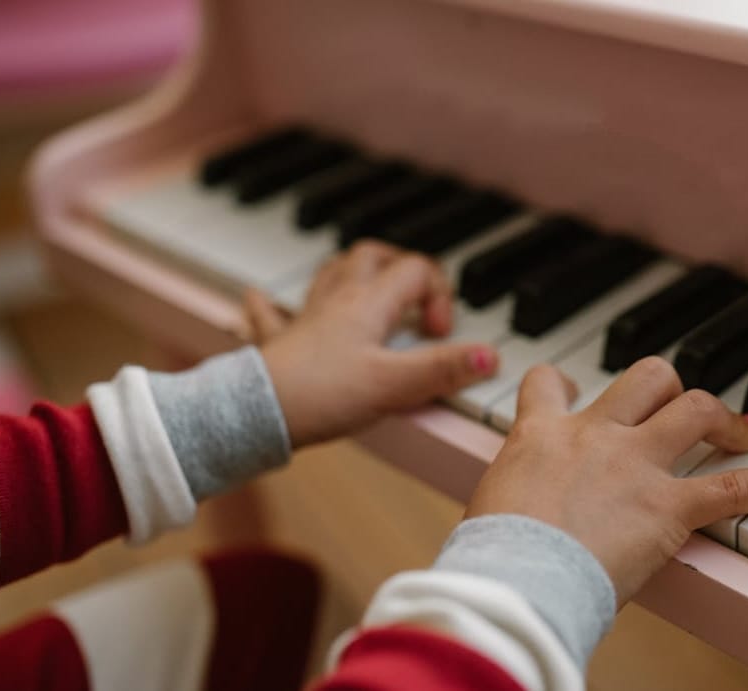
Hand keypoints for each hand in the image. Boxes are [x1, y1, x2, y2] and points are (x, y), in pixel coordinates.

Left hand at [248, 241, 498, 447]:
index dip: (439, 295)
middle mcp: (337, 301)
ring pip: (329, 273)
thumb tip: (490, 356)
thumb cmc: (320, 394)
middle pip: (371, 256)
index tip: (440, 333)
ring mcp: (306, 319)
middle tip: (416, 293)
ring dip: (352, 272)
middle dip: (399, 265)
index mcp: (368, 303)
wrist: (257, 412)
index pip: (416, 270)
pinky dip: (270, 304)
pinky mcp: (280, 345)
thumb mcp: (395, 386)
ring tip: (366, 283)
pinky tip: (257, 299)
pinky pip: (269, 313)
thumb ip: (443, 369)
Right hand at [465, 357, 747, 605]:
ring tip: (744, 429)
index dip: (561, 383)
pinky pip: (732, 487)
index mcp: (539, 435)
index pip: (547, 384)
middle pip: (643, 379)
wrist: (516, 576)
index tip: (570, 389)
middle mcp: (593, 435)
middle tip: (678, 404)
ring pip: (693, 407)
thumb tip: (506, 530)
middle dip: (667, 386)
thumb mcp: (488, 512)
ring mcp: (635, 464)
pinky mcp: (668, 506)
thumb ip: (510, 501)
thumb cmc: (492, 557)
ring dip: (722, 416)